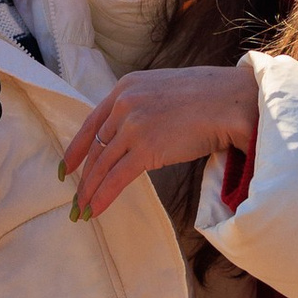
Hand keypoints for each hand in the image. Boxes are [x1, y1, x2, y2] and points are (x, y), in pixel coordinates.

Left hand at [59, 61, 258, 218]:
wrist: (230, 101)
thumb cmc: (208, 97)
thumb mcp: (164, 90)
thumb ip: (144, 105)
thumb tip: (137, 129)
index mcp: (126, 87)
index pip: (92, 122)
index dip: (77, 148)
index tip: (66, 167)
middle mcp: (124, 104)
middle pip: (97, 147)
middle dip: (84, 176)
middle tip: (75, 197)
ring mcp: (133, 126)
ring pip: (102, 165)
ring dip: (90, 191)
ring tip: (82, 209)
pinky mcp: (145, 148)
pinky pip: (116, 178)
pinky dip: (103, 197)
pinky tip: (95, 210)